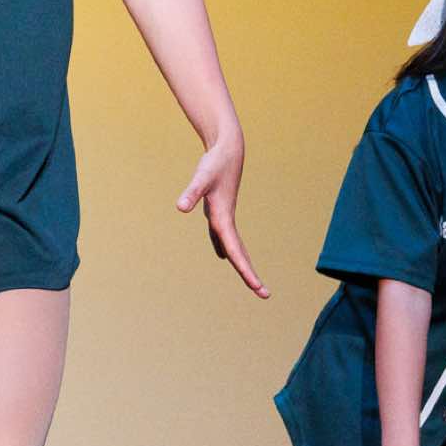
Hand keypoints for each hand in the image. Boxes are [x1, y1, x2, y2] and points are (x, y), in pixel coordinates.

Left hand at [176, 130, 266, 296]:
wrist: (227, 150)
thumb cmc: (214, 163)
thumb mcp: (201, 178)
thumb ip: (191, 193)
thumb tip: (181, 208)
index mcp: (224, 218)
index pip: (234, 250)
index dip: (245, 270)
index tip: (258, 288)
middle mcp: (225, 220)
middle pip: (238, 253)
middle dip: (249, 274)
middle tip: (264, 294)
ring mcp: (223, 216)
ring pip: (232, 245)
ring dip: (240, 262)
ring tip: (251, 282)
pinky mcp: (218, 210)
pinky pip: (222, 235)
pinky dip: (223, 247)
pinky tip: (221, 254)